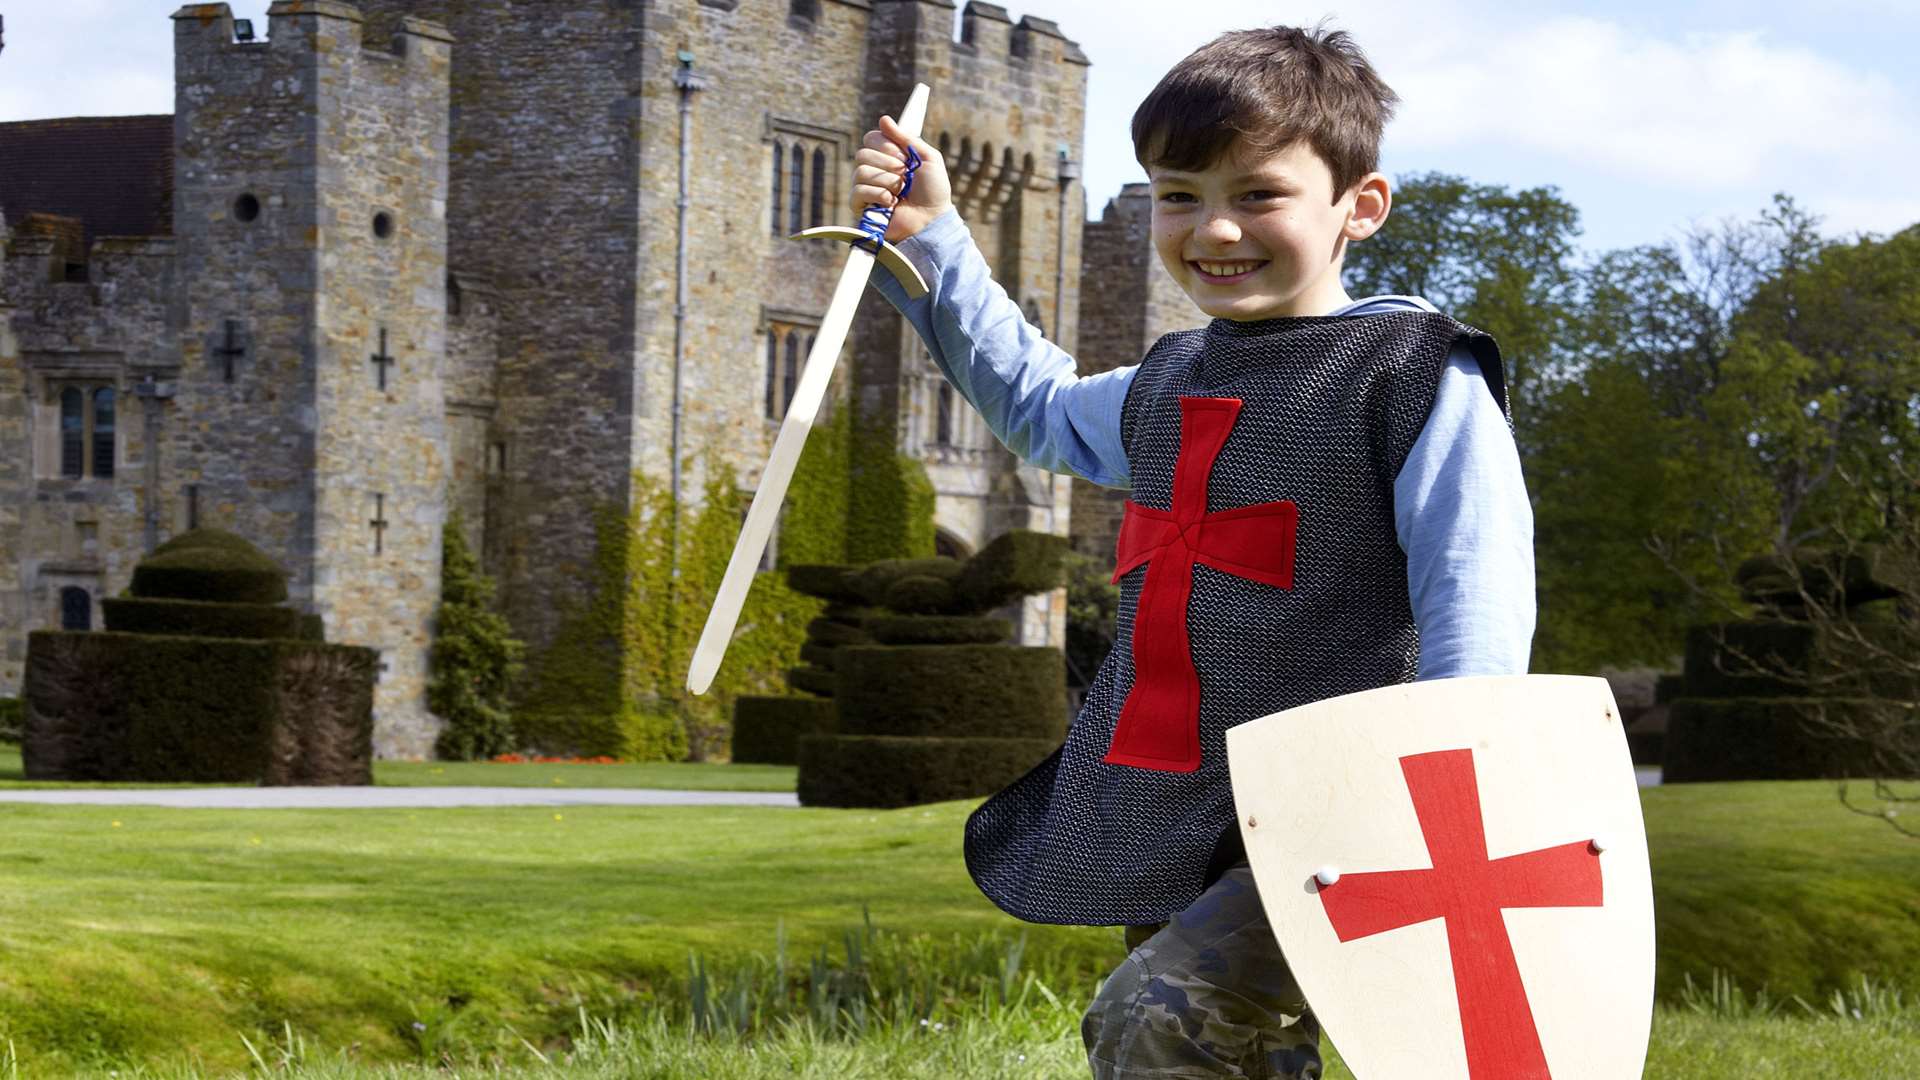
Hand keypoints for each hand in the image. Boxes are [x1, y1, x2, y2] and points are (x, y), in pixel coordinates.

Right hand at [851, 114, 952, 242]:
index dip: (887, 146)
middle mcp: (873, 169)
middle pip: (863, 153)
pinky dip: (878, 195)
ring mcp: (866, 187)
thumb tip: (883, 119)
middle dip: (889, 164)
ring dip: (887, 182)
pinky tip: (891, 203)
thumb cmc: (933, 190)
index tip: (905, 157)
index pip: (871, 138)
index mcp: (887, 156)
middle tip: (905, 176)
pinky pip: (857, 191)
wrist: (932, 218)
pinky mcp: (861, 206)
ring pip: (861, 171)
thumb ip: (906, 138)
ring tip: (900, 192)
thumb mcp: (928, 157)